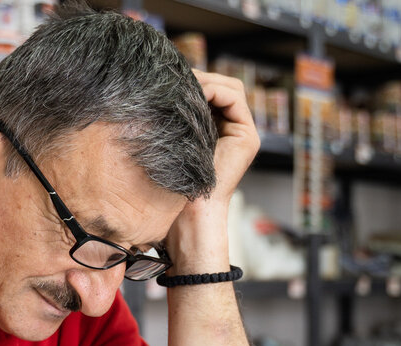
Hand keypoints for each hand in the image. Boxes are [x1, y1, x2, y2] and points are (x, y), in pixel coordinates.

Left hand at [165, 70, 259, 271]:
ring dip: (205, 81)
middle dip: (199, 77)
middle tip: (173, 78)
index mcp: (216, 128)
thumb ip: (172, 118)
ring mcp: (244, 131)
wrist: (187, 212)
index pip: (211, 90)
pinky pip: (234, 98)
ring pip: (230, 87)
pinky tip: (192, 96)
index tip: (167, 79)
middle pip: (222, 84)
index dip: (192, 80)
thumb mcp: (169, 141)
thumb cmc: (171, 184)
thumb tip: (152, 88)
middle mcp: (233, 128)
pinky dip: (213, 90)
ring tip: (182, 87)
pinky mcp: (248, 136)